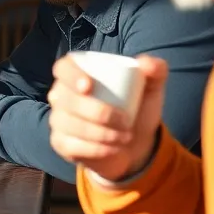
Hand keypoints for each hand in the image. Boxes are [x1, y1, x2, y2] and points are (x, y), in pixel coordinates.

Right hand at [47, 54, 167, 181]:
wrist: (135, 145)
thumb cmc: (137, 109)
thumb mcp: (151, 88)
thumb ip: (155, 70)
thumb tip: (145, 64)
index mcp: (78, 74)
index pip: (63, 68)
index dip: (71, 75)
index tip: (89, 86)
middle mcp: (61, 94)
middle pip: (66, 99)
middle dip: (97, 112)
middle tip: (125, 122)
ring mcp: (58, 119)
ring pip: (68, 124)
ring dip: (100, 133)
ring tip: (125, 137)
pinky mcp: (60, 143)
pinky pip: (70, 145)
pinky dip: (95, 149)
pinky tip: (112, 149)